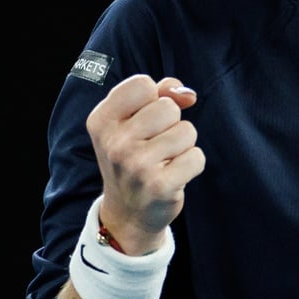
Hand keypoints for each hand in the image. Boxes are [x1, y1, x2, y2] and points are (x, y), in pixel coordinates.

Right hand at [86, 74, 205, 250]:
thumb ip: (159, 95)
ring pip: (186, 131)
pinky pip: (197, 157)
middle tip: (155, 146)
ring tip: (164, 161)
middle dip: (171, 124)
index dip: (154, 98)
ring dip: (183, 145)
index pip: (142, 84)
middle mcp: (114, 143)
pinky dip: (192, 165)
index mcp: (101, 121)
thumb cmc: (134, 158)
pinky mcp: (159, 186)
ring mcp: (136, 165)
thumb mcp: (132, 123)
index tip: (145, 119)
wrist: (128, 213)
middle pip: (168, 107)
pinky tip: (173, 175)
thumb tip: (187, 94)